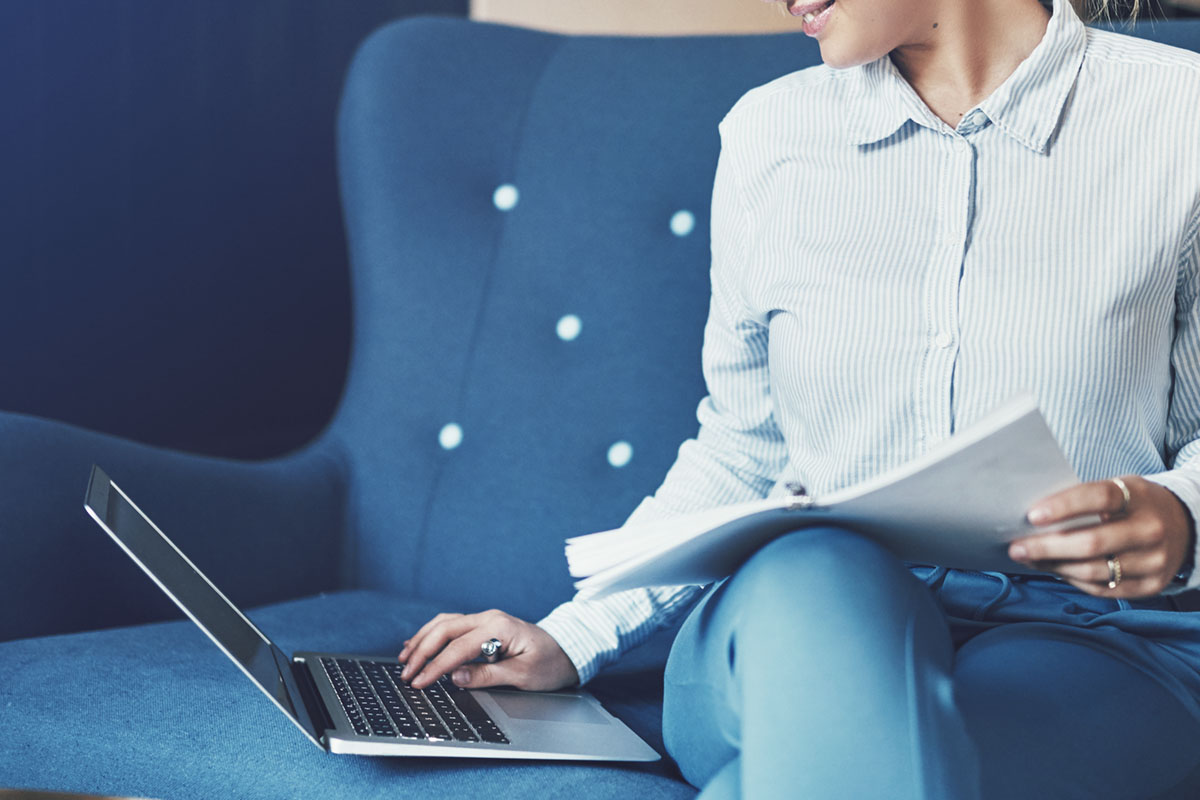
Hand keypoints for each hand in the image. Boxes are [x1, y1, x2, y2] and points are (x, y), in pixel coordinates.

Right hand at [397, 608, 578, 691]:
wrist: (566, 650)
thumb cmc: (549, 663)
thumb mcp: (523, 676)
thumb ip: (488, 675)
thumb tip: (455, 677)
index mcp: (498, 627)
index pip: (458, 647)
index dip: (435, 667)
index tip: (419, 683)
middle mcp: (489, 618)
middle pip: (444, 629)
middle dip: (422, 652)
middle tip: (406, 673)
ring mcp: (485, 619)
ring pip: (444, 624)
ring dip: (422, 640)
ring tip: (405, 659)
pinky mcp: (483, 625)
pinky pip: (451, 626)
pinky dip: (431, 634)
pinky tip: (417, 644)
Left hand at [1008, 475, 1192, 597]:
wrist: (1184, 526)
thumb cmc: (1134, 504)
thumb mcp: (1119, 489)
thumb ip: (1085, 499)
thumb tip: (1033, 518)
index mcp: (1139, 497)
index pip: (1098, 497)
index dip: (1064, 506)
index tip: (1032, 516)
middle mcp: (1150, 530)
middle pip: (1092, 543)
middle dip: (1047, 547)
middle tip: (1016, 547)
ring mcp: (1154, 561)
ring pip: (1093, 571)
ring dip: (1054, 567)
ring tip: (1029, 559)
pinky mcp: (1151, 586)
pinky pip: (1102, 588)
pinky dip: (1073, 580)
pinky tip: (1055, 570)